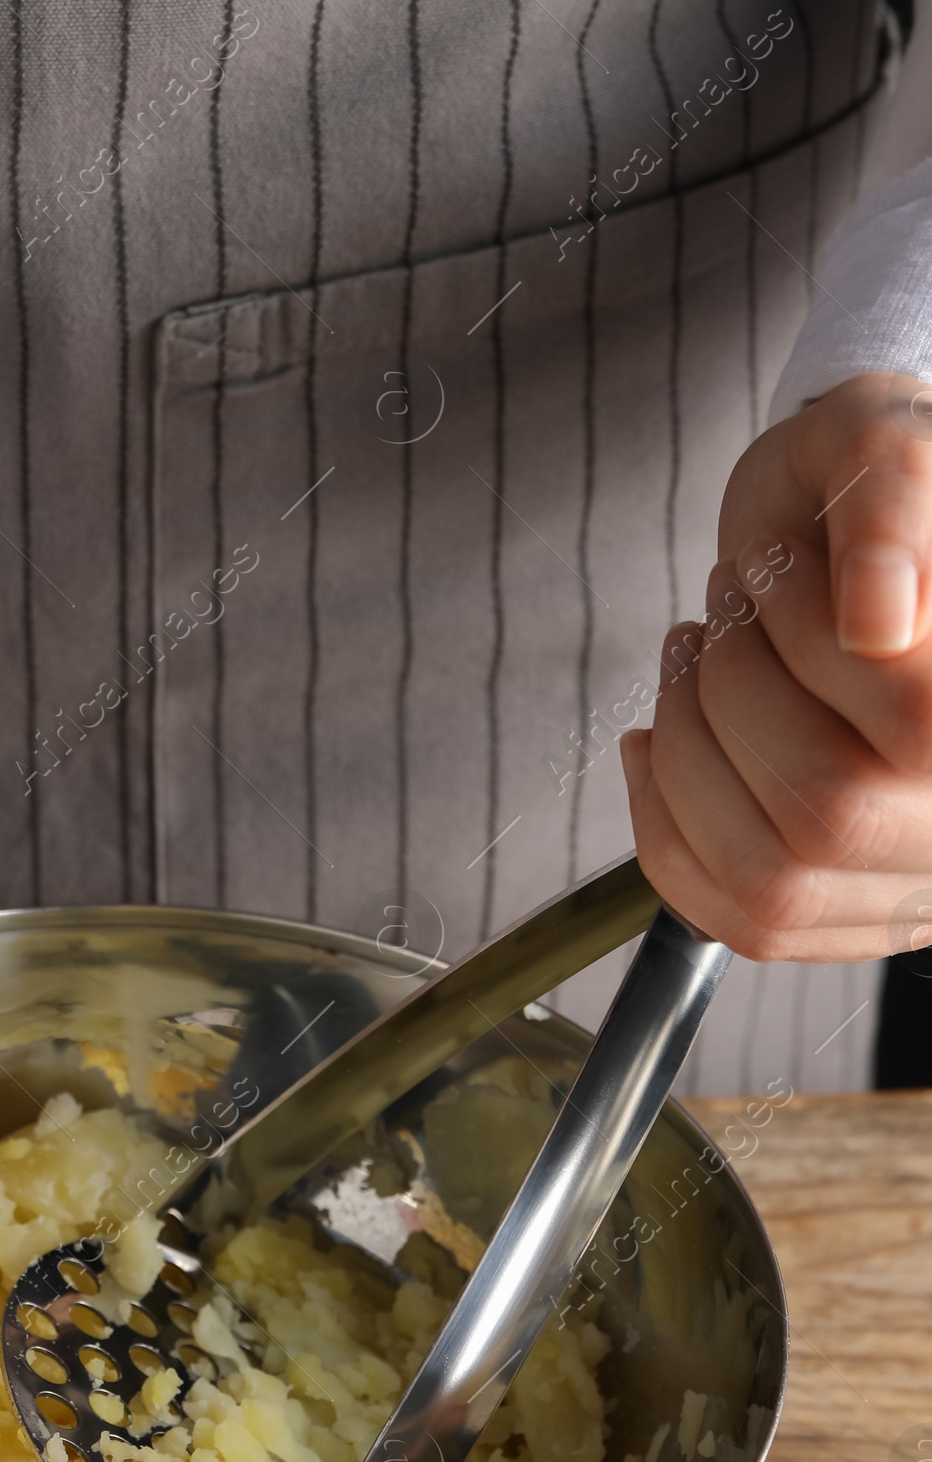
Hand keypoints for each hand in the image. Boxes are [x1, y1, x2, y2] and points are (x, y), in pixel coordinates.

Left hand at [623, 370, 931, 960]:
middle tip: (716, 612)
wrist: (866, 558)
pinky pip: (734, 921)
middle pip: (829, 811)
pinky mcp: (846, 919)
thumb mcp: (887, 439)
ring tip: (690, 660)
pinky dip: (663, 826)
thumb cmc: (874, 495)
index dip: (806, 637)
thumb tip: (879, 622)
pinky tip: (657, 743)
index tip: (763, 562)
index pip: (913, 715)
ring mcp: (917, 886)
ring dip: (685, 756)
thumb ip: (899, 496)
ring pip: (769, 878)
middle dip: (731, 695)